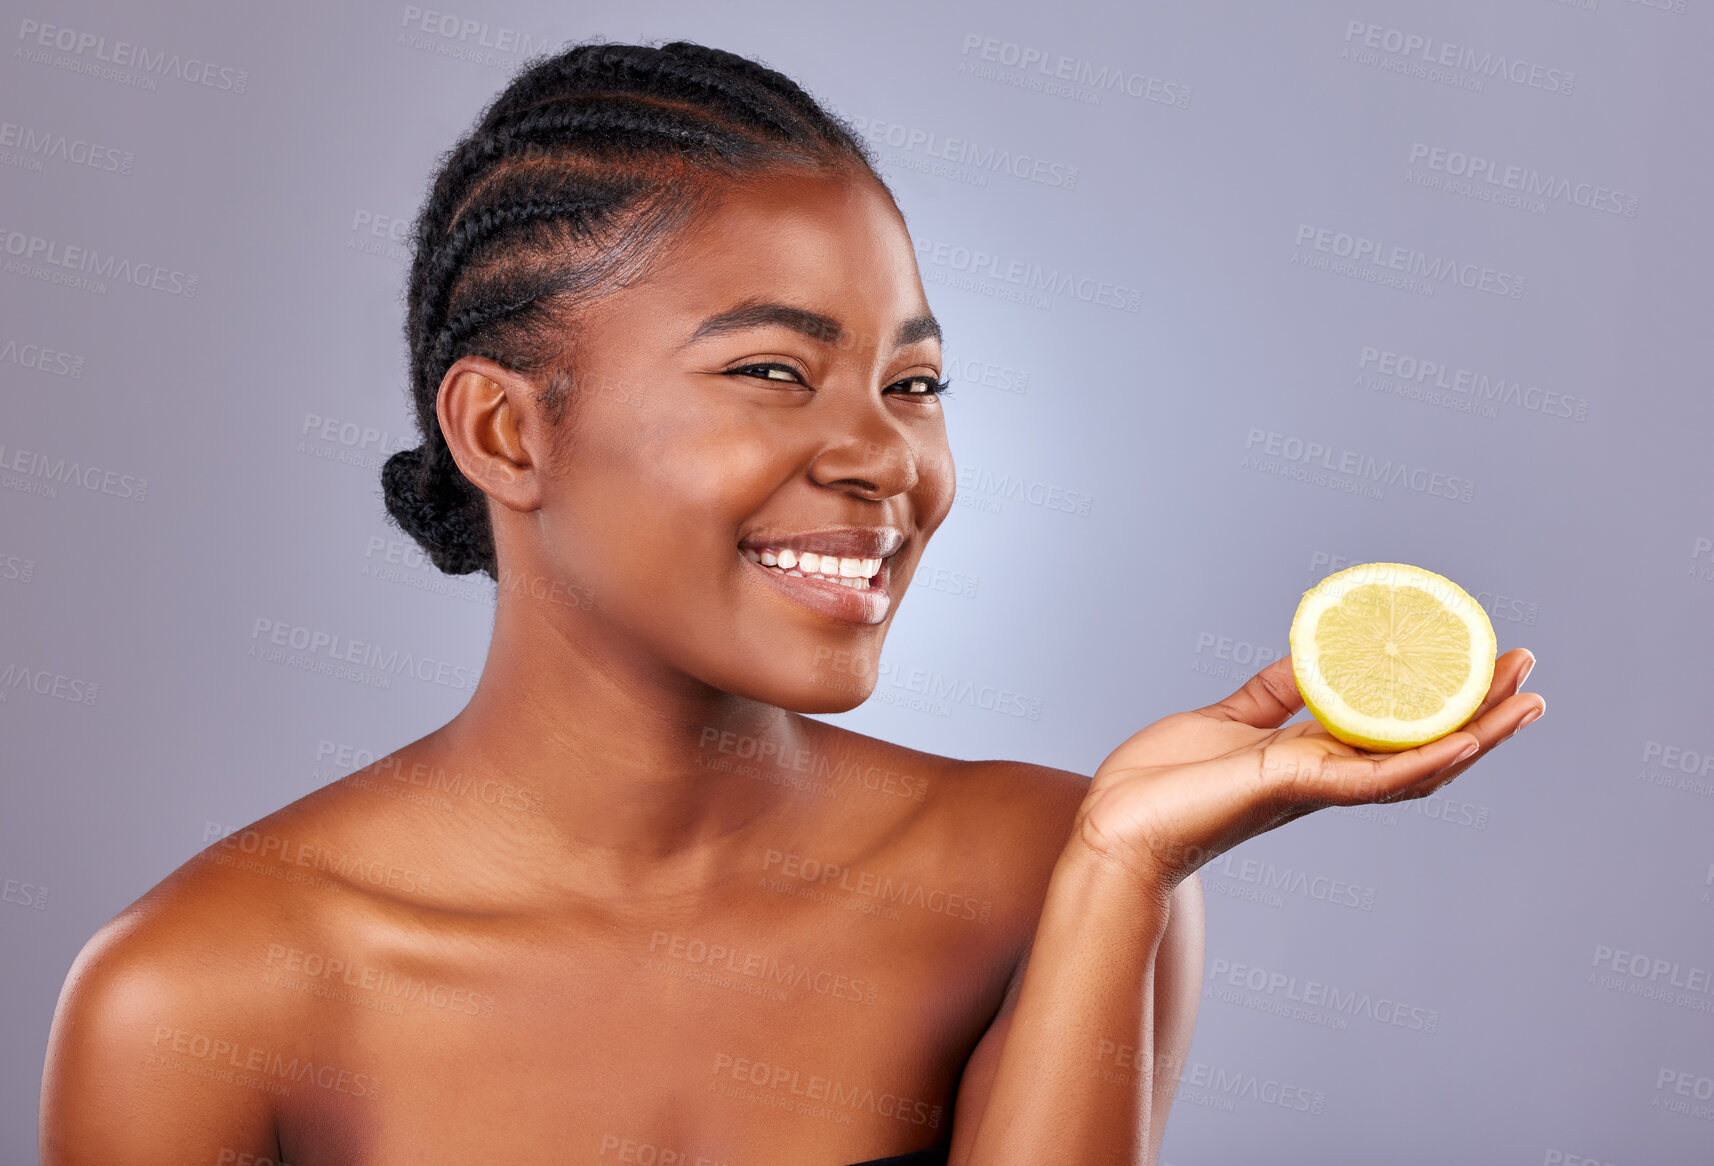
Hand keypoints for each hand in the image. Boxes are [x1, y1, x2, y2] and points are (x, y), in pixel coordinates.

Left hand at [1070, 649, 1544, 887]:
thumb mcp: (1228, 719)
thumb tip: (1307, 656)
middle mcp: (1327, 777)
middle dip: (1483, 712)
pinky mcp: (1293, 787)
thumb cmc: (1162, 783)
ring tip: (1526, 702)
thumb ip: (1270, 695)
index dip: (1446, 702)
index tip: (1485, 663)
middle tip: (1529, 671)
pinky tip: (1465, 739)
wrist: (1114, 824)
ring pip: (1417, 765)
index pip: (1398, 729)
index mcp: (1314, 758)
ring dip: (1478, 736)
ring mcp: (1316, 786)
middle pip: (1425, 745)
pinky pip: (1371, 779)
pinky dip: (1420, 763)